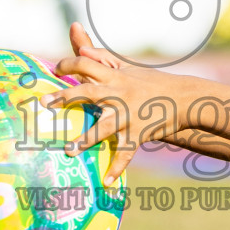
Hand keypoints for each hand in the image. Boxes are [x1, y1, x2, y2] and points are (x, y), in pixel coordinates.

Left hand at [44, 22, 181, 184]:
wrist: (184, 98)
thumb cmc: (152, 83)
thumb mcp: (128, 69)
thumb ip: (102, 59)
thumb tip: (80, 48)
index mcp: (115, 77)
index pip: (85, 63)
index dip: (68, 64)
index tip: (55, 69)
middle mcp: (119, 94)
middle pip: (86, 93)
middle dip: (64, 98)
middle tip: (45, 103)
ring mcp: (128, 116)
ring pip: (103, 128)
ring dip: (85, 140)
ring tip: (69, 151)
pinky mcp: (139, 134)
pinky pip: (125, 153)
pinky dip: (117, 168)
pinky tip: (106, 181)